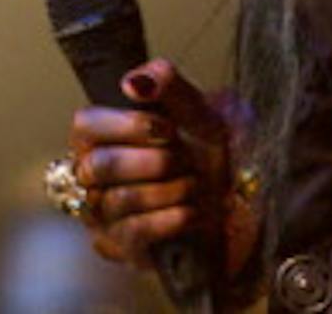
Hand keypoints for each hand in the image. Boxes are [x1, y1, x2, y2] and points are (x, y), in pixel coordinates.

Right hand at [67, 58, 238, 273]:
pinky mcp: (123, 250)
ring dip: (171, 189)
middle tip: (185, 160)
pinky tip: (194, 211)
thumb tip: (133, 81)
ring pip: (118, 200)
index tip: (167, 128)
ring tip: (194, 185)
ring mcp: (105, 217)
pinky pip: (134, 232)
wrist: (248, 207)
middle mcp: (95, 178)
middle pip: (96, 165)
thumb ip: (170, 87)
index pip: (84, 125)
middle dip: (154, 161)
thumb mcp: (204, 112)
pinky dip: (173, 216)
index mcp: (107, 137)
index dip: (125, 125)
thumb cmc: (219, 155)